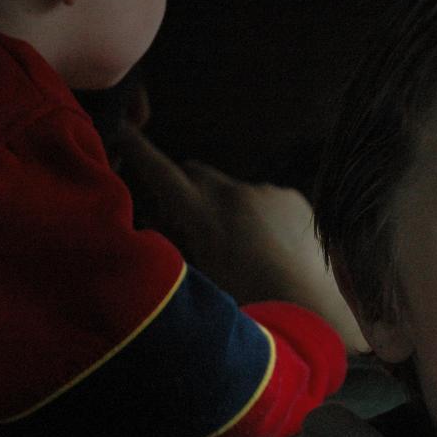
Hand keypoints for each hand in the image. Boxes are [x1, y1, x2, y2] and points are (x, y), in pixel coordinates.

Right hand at [110, 129, 368, 352]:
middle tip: (189, 219)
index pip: (160, 172)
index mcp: (203, 214)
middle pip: (196, 172)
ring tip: (245, 248)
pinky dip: (262, 214)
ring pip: (233, 190)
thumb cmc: (248, 301)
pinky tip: (273, 246)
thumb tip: (158, 220)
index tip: (124, 129)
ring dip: (229, 207)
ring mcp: (267, 192)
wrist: (312, 307)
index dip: (139, 151)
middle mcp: (234, 193)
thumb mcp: (199, 275)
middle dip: (187, 187)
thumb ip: (174, 241)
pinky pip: (266, 198)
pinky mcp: (293, 196)